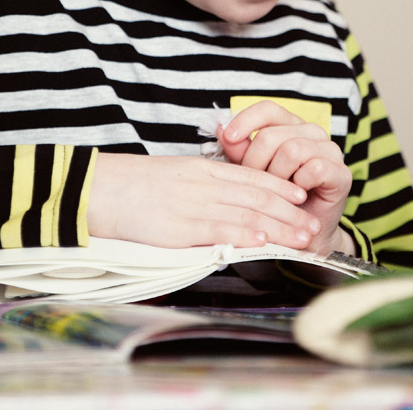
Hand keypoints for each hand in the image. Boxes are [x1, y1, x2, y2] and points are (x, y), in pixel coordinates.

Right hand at [86, 151, 320, 248]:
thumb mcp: (173, 174)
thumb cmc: (132, 184)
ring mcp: (192, 205)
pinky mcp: (178, 228)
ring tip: (301, 238)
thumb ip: (199, 183)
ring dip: (278, 227)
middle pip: (257, 196)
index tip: (301, 197)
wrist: (99, 188)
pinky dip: (244, 235)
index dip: (280, 187)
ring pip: (246, 214)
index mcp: (202, 169)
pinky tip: (263, 242)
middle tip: (313, 224)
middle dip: (288, 211)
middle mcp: (203, 184)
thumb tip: (220, 196)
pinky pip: (218, 230)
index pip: (251, 176)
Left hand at [217, 101, 354, 255]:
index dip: (246, 120)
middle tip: (255, 184)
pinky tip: (297, 195)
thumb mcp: (251, 171)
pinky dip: (300, 185)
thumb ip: (239, 150)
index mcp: (289, 125)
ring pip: (292, 150)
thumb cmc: (274, 199)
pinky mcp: (341, 173)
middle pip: (272, 135)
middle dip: (255, 163)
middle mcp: (311, 132)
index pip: (268, 109)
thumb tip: (221, 129)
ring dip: (276, 176)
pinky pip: (314, 168)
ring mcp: (330, 150)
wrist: (299, 234)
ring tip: (276, 192)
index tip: (228, 137)